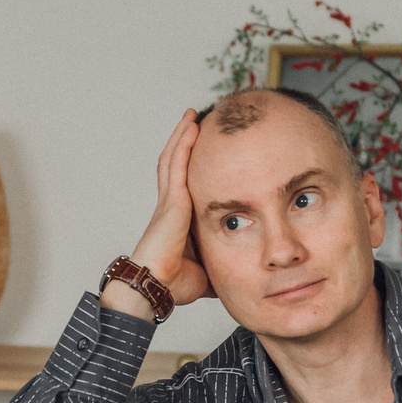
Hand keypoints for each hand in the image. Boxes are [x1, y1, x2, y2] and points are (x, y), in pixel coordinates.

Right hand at [107, 110, 214, 314]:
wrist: (156, 287)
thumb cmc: (176, 284)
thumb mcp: (209, 268)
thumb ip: (223, 261)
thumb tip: (245, 270)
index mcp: (177, 219)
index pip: (184, 183)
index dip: (189, 164)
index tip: (202, 151)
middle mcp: (170, 205)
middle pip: (175, 164)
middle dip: (184, 142)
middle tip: (196, 121)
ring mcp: (168, 201)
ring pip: (173, 158)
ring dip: (182, 135)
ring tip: (193, 115)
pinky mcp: (171, 200)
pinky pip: (176, 164)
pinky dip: (183, 143)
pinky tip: (191, 126)